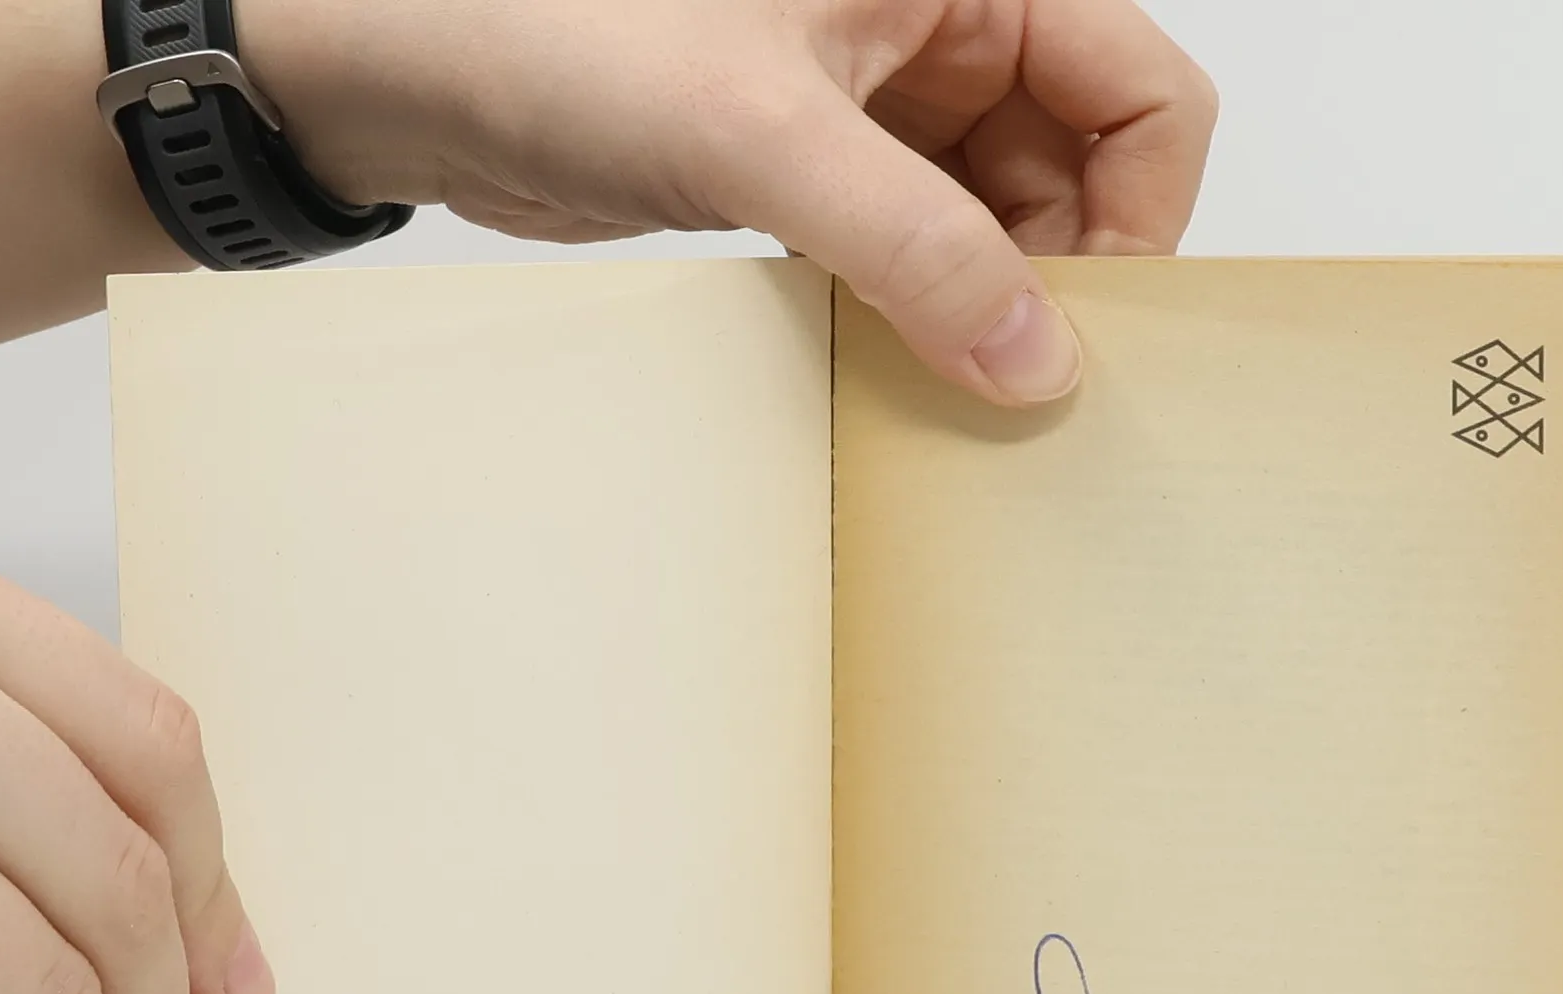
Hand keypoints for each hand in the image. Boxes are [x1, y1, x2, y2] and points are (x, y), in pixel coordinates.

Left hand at [243, 0, 1218, 406]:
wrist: (420, 70)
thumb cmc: (560, 27)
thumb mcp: (761, 131)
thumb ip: (913, 241)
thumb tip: (1031, 357)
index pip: (1142, 91)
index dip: (1139, 218)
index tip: (1087, 331)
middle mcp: (938, 27)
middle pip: (1082, 169)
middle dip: (1060, 280)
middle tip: (1016, 385)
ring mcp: (883, 104)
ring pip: (1001, 222)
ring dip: (985, 309)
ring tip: (950, 389)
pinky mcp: (821, 171)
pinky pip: (918, 252)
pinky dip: (919, 314)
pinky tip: (894, 368)